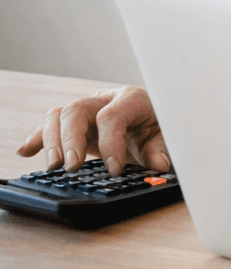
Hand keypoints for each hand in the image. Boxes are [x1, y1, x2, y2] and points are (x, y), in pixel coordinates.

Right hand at [16, 86, 170, 175]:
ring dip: (51, 141)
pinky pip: (50, 127)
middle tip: (73, 167)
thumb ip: (162, 148)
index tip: (114, 169)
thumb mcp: (167, 135)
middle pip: (76, 110)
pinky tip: (26, 151)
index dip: (110, 143)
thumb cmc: (159, 124)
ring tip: (53, 166)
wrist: (153, 118)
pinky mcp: (75, 124)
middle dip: (71, 140)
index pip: (111, 116)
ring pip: (59, 116)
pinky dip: (37, 139)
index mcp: (130, 99)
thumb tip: (159, 163)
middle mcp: (104, 100)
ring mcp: (87, 111)